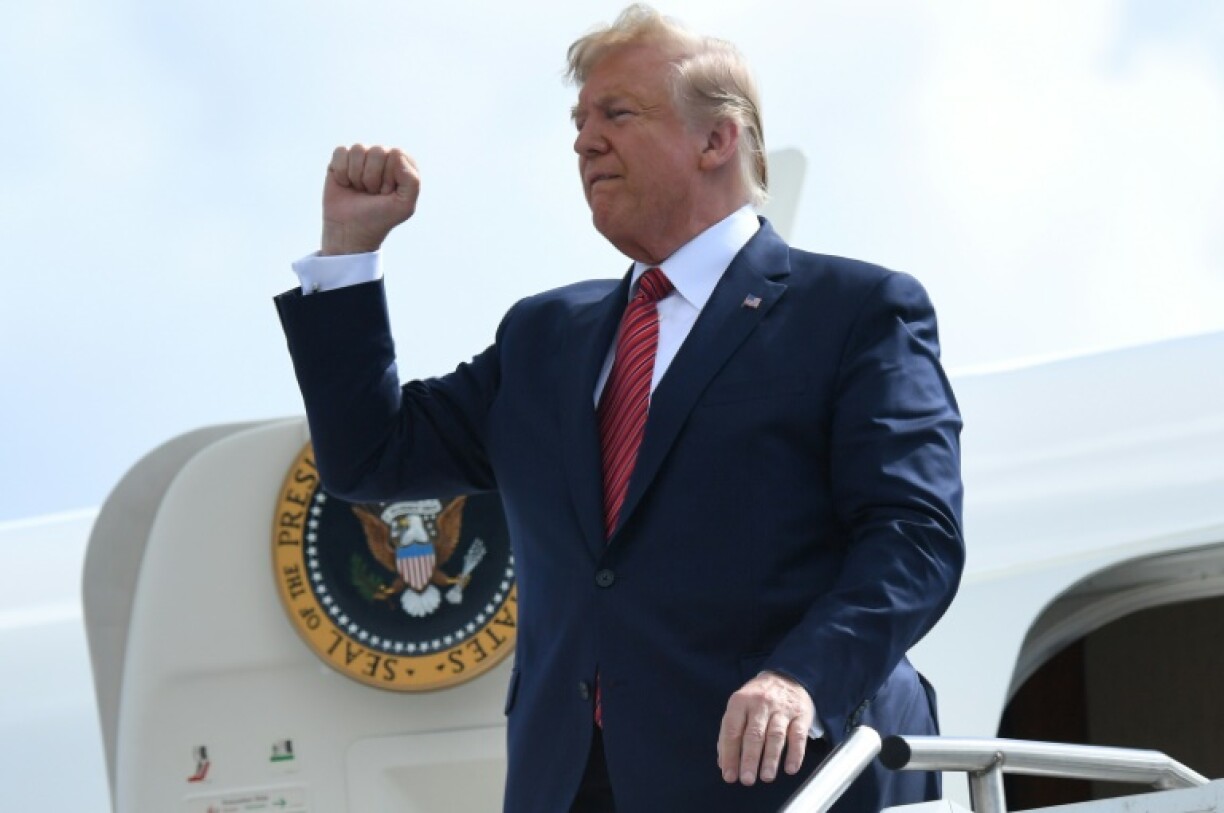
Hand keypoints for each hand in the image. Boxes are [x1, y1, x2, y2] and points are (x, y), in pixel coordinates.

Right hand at [321, 144, 419, 254]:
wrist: (351, 231)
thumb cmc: (380, 218)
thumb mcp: (404, 206)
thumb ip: (412, 181)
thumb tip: (397, 153)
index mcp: (401, 165)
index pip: (397, 154)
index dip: (390, 177)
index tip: (386, 193)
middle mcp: (383, 157)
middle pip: (378, 151)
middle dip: (373, 178)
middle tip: (372, 193)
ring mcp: (362, 157)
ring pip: (358, 150)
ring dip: (357, 176)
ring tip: (360, 189)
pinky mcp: (341, 160)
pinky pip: (341, 152)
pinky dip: (342, 172)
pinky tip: (345, 184)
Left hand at [717, 671, 813, 785]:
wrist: (786, 677)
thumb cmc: (758, 699)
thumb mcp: (739, 707)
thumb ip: (730, 733)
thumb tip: (723, 762)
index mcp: (740, 702)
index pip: (732, 730)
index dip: (729, 754)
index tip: (729, 775)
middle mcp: (761, 704)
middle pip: (754, 734)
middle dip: (749, 759)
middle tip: (747, 779)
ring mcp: (782, 709)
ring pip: (775, 736)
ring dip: (770, 759)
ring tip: (766, 777)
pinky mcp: (801, 715)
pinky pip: (798, 736)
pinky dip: (795, 754)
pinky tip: (790, 768)